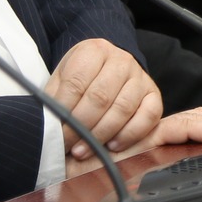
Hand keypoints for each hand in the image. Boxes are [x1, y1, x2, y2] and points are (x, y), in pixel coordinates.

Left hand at [46, 38, 163, 157]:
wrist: (109, 68)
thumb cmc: (82, 76)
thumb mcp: (62, 78)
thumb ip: (54, 98)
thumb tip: (47, 125)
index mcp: (93, 50)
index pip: (76, 83)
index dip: (64, 111)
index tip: (55, 132)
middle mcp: (121, 60)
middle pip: (99, 97)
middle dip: (81, 127)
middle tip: (68, 146)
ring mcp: (140, 76)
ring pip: (122, 109)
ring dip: (101, 135)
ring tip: (84, 150)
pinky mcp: (154, 94)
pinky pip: (148, 117)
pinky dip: (130, 135)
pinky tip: (113, 145)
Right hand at [65, 106, 201, 177]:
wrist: (57, 161)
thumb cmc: (85, 173)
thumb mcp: (125, 178)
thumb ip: (148, 174)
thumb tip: (180, 196)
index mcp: (153, 139)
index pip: (192, 125)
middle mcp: (153, 132)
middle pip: (200, 121)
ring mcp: (149, 131)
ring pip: (196, 121)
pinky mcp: (143, 135)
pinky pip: (180, 129)